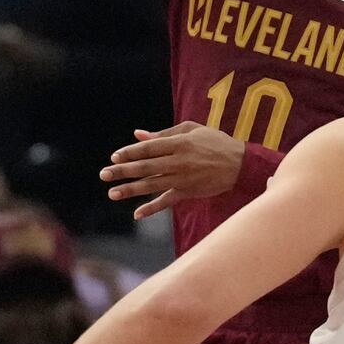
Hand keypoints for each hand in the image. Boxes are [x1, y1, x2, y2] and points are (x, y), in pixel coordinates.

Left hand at [99, 122, 245, 219]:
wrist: (239, 164)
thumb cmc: (214, 142)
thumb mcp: (191, 130)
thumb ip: (164, 133)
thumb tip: (138, 134)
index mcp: (179, 143)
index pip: (148, 148)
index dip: (130, 152)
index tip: (114, 156)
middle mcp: (178, 162)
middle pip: (145, 167)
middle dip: (123, 171)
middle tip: (104, 174)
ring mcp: (182, 179)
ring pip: (152, 185)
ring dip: (131, 190)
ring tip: (112, 193)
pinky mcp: (188, 192)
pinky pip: (167, 201)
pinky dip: (152, 208)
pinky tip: (137, 214)